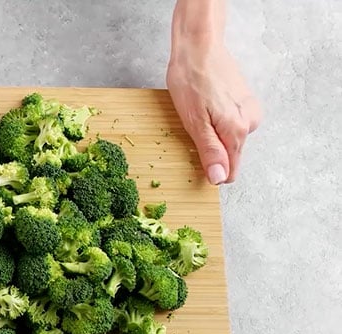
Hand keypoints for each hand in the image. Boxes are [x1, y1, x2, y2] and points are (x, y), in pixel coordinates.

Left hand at [167, 41, 261, 184]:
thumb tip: (219, 178)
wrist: (199, 47)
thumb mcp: (194, 121)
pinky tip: (205, 107)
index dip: (211, 170)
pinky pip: (231, 123)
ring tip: (197, 113)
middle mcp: (250, 122)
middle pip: (230, 154)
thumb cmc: (192, 80)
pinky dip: (217, 120)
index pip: (230, 170)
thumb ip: (210, 151)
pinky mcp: (245, 101)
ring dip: (213, 133)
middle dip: (210, 149)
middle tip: (192, 127)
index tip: (194, 159)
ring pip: (230, 138)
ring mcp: (250, 110)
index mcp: (238, 130)